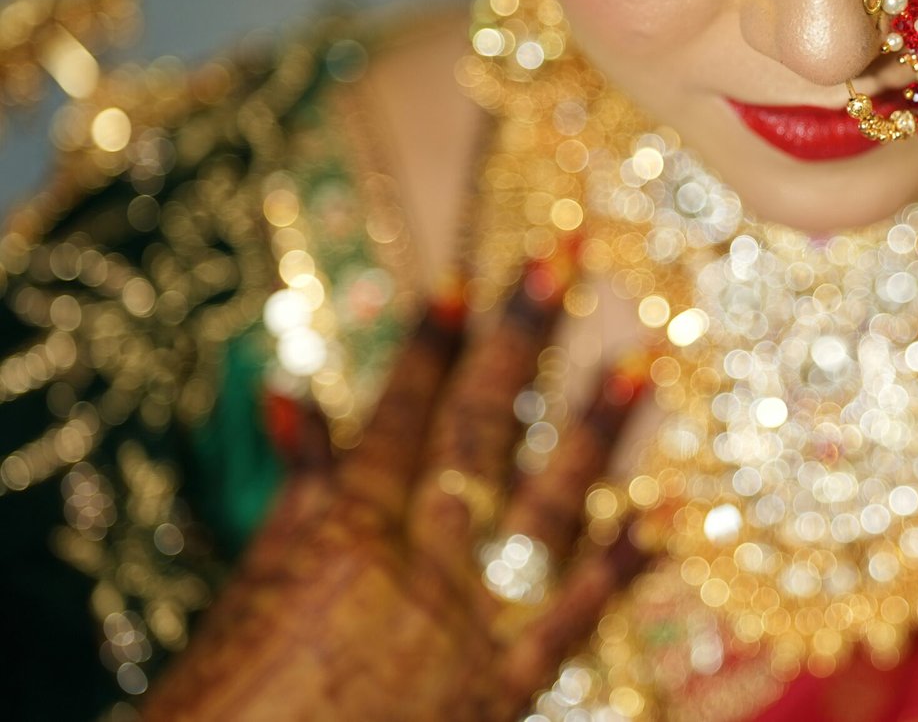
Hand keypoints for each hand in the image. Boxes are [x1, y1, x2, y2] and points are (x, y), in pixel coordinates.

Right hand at [142, 264, 649, 721]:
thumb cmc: (227, 702)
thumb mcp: (247, 588)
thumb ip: (290, 492)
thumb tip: (290, 395)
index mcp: (344, 531)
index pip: (400, 412)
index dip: (432, 345)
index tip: (464, 278)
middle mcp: (420, 560)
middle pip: (479, 430)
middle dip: (520, 342)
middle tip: (561, 263)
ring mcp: (471, 619)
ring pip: (546, 505)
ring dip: (596, 431)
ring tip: (640, 361)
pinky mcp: (506, 684)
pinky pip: (577, 617)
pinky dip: (623, 566)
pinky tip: (666, 517)